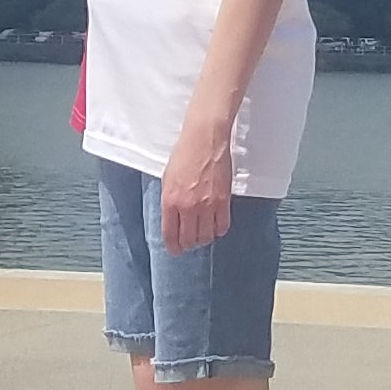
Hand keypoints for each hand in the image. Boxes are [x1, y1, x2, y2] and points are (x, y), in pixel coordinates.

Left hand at [160, 109, 238, 251]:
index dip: (173, 247)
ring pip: (206, 236)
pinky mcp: (223, 201)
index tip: (176, 250)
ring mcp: (207, 205)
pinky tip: (215, 225)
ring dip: (204, 238)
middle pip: (189, 240)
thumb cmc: (185, 154)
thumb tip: (173, 219)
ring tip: (202, 232)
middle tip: (189, 242)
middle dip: (188, 244)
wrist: (204, 139)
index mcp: (170, 201)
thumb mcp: (167, 179)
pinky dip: (218, 229)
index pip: (170, 235)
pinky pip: (222, 226)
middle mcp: (188, 207)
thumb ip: (169, 202)